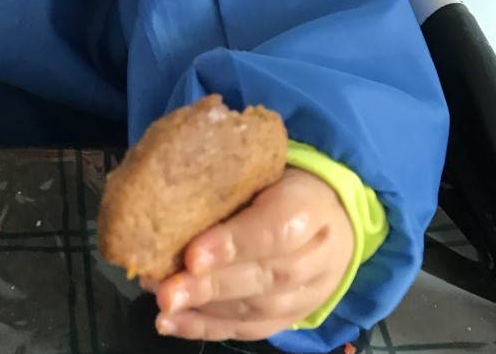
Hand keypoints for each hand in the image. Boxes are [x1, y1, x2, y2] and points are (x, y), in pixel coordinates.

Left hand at [143, 168, 353, 341]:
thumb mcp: (262, 166)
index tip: (192, 256)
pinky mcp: (290, 317)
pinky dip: (207, 328)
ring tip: (164, 303)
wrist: (331, 216)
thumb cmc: (280, 183)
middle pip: (264, 276)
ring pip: (256, 308)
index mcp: (309, 206)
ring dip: (204, 309)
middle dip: (211, 287)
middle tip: (167, 291)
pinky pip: (250, 329)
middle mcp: (315, 256)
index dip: (234, 245)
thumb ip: (228, 180)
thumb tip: (170, 187)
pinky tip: (171, 322)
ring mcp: (307, 293)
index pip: (277, 230)